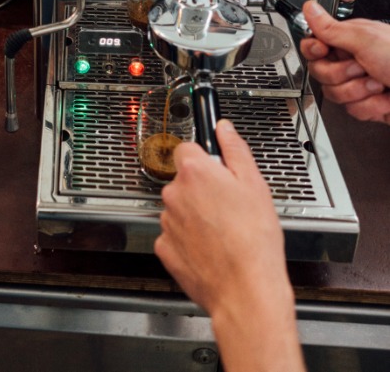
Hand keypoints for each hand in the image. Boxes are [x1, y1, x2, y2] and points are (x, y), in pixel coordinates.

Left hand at [155, 121, 301, 371]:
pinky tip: (210, 249)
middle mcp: (174, 194)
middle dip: (201, 189)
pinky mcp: (164, 248)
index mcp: (194, 172)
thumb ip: (235, 149)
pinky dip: (188, 240)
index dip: (204, 159)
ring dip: (195, 215)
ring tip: (223, 232)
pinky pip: (174, 235)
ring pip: (179, 208)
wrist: (245, 290)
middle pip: (183, 180)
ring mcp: (167, 222)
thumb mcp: (255, 184)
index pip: (187, 149)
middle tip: (228, 206)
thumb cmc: (253, 241)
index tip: (217, 170)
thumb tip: (224, 128)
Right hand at [301, 0, 389, 122]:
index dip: (315, 50)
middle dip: (342, 75)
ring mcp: (360, 84)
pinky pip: (353, 111)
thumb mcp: (365, 39)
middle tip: (361, 68)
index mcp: (349, 39)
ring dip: (360, 92)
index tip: (324, 50)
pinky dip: (372, 107)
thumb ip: (331, 28)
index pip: (314, 44)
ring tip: (378, 84)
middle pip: (320, 73)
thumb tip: (309, 7)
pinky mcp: (369, 105)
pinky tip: (384, 99)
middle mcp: (352, 60)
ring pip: (335, 95)